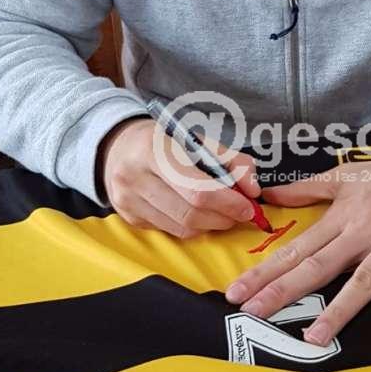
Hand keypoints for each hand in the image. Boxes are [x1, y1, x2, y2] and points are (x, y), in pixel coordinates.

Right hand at [99, 117, 261, 237]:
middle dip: (223, 218)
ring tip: (220, 212)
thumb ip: (232, 161)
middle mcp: (135, 177)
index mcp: (154, 150)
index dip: (228, 203)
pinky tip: (194, 212)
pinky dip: (190, 226)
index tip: (248, 207)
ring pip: (182, 229)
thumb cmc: (165, 142)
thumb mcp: (199, 140)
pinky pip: (170, 231)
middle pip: (191, 214)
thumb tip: (252, 191)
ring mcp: (128, 201)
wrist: (118, 146)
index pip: (197, 189)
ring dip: (210, 225)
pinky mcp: (128, 218)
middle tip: (239, 213)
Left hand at [224, 154, 370, 343]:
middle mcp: (361, 233)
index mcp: (340, 218)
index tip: (238, 292)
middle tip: (255, 313)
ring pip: (361, 281)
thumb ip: (306, 189)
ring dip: (339, 311)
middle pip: (318, 267)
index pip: (296, 249)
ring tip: (316, 338)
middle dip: (284, 291)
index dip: (266, 271)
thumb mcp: (346, 176)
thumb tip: (269, 195)